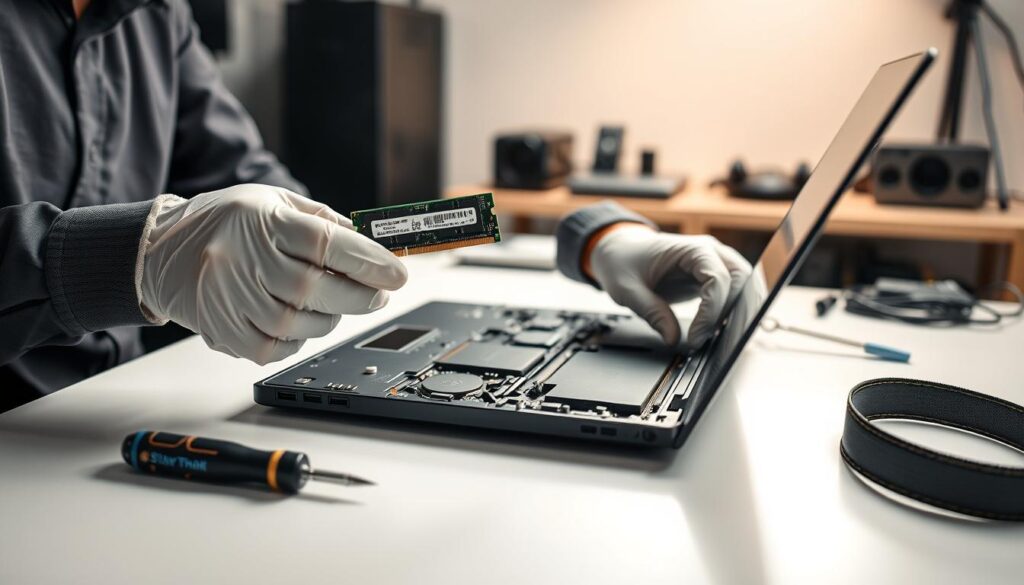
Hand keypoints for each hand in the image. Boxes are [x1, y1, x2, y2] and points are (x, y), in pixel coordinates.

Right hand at [140, 184, 406, 364]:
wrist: (160, 250)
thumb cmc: (226, 222)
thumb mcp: (274, 201)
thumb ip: (323, 222)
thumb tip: (372, 245)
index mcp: (261, 220)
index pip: (325, 243)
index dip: (368, 261)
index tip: (397, 273)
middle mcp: (243, 260)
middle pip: (316, 289)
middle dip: (360, 295)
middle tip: (379, 293)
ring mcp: (230, 299)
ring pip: (299, 324)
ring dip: (330, 317)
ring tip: (332, 302)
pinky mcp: (223, 331)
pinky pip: (275, 348)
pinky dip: (298, 339)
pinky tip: (297, 319)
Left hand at [588, 225, 750, 347]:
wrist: (620, 249)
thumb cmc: (623, 261)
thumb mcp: (627, 289)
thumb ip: (651, 312)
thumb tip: (673, 338)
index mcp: (691, 248)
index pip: (717, 278)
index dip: (712, 311)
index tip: (697, 337)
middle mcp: (709, 252)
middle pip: (741, 279)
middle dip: (738, 312)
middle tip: (726, 343)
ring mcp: (714, 262)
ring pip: (745, 285)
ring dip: (742, 312)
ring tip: (730, 341)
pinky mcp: (712, 276)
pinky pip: (734, 292)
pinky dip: (734, 311)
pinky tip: (725, 331)